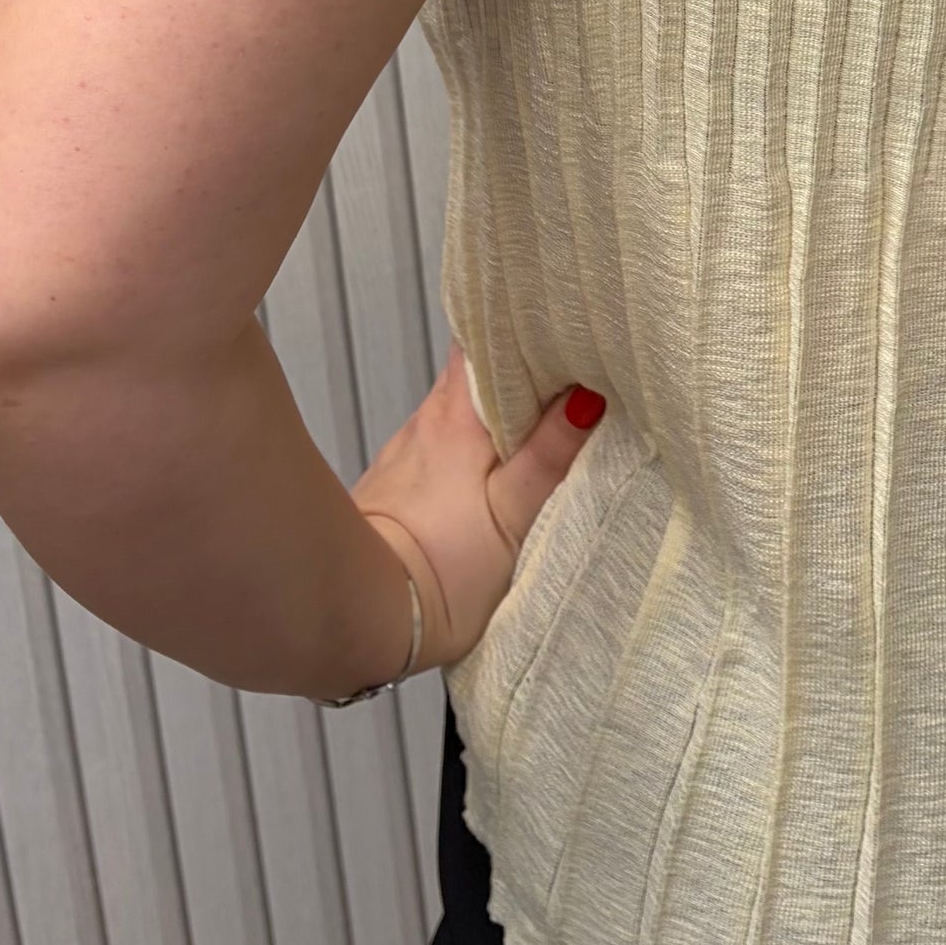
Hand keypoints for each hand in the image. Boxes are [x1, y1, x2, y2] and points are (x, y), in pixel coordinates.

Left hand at [349, 340, 605, 676]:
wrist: (357, 615)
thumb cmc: (441, 569)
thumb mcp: (511, 517)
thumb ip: (548, 455)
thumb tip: (588, 396)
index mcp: (457, 413)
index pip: (486, 340)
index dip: (524, 329)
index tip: (564, 333)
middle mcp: (427, 420)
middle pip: (475, 372)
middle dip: (519, 369)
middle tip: (569, 375)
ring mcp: (406, 452)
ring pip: (458, 409)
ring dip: (495, 411)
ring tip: (541, 422)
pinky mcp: (395, 486)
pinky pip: (440, 447)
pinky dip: (469, 446)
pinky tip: (489, 470)